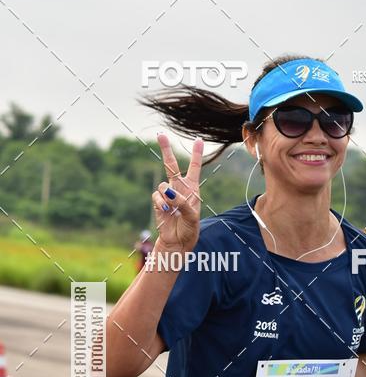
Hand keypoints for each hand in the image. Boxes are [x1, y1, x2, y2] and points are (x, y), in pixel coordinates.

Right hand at [152, 134, 203, 251]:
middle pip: (171, 165)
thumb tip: (167, 191)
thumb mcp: (191, 216)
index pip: (194, 168)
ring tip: (172, 209)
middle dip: (166, 149)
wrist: (178, 241)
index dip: (196, 154)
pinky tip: (166, 212)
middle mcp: (179, 188)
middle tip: (160, 134)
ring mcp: (167, 195)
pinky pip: (157, 196)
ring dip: (168, 196)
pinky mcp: (158, 202)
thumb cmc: (189, 229)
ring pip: (163, 184)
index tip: (198, 139)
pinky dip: (161, 203)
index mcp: (192, 189)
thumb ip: (181, 202)